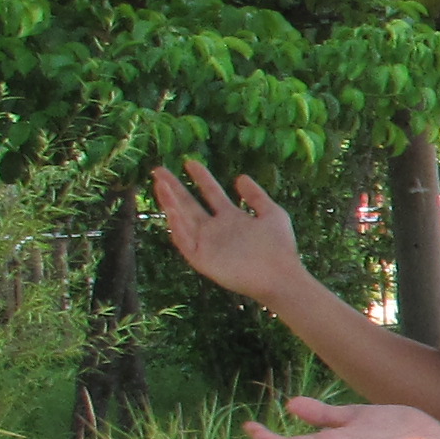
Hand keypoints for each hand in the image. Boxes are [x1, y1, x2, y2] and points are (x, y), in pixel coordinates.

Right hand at [152, 158, 312, 305]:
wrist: (281, 276)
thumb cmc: (279, 247)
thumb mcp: (272, 214)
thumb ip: (256, 196)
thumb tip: (241, 176)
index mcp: (231, 218)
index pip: (211, 193)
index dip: (201, 178)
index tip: (190, 162)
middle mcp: (215, 229)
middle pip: (189, 205)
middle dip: (174, 188)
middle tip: (159, 170)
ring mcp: (207, 244)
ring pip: (182, 220)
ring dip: (170, 203)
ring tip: (161, 184)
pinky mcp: (202, 259)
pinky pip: (185, 241)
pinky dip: (177, 227)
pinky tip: (172, 211)